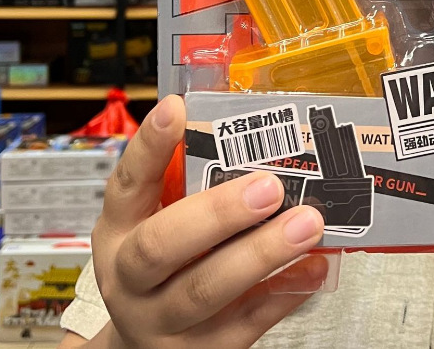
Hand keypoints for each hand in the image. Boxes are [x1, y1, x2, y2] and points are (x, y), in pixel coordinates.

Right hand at [90, 94, 325, 348]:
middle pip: (161, 247)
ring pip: (207, 290)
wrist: (144, 347)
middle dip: (218, 214)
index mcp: (119, 231)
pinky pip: (247, 322)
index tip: (177, 108)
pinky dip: (285, 291)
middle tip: (269, 187)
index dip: (149, 146)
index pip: (127, 184)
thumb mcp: (156, 220)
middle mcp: (131, 279)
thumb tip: (247, 126)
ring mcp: (164, 322)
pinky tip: (314, 263)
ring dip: (262, 254)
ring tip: (307, 222)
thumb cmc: (163, 265)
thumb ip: (188, 180)